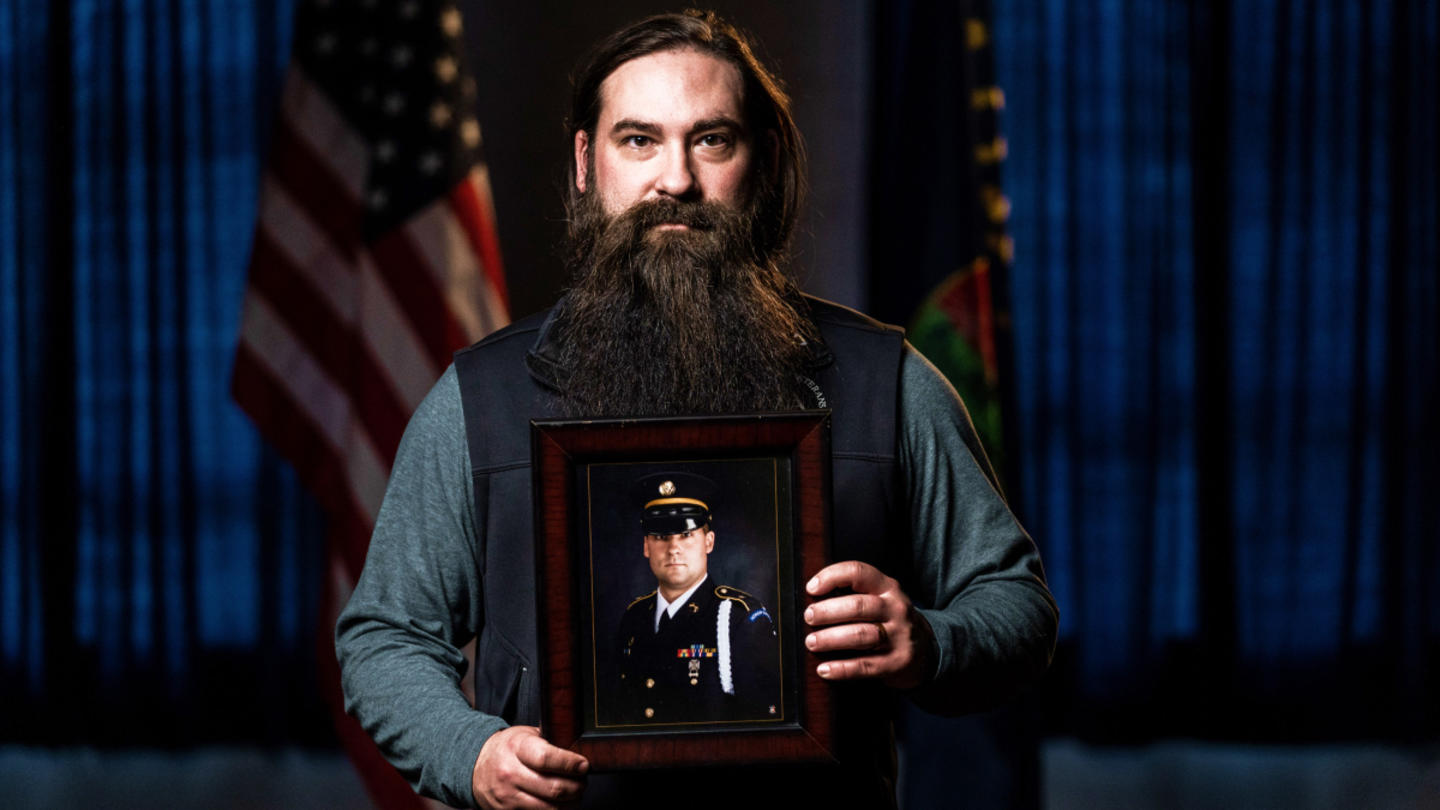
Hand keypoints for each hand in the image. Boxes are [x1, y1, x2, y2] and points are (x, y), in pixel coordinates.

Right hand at [471, 725, 587, 808]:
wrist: (475, 765)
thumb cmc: (507, 748)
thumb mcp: (525, 735)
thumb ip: (550, 740)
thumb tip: (579, 747)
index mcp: (516, 748)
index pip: (547, 759)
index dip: (570, 764)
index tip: (584, 765)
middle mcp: (510, 773)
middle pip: (553, 788)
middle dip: (576, 787)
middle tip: (583, 782)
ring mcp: (507, 796)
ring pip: (549, 808)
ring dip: (570, 803)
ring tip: (575, 794)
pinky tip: (560, 804)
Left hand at [803, 560, 935, 688]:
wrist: (925, 651)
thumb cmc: (888, 621)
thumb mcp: (880, 599)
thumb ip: (853, 594)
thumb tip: (809, 598)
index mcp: (887, 588)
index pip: (858, 573)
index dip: (832, 577)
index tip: (811, 588)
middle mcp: (896, 609)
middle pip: (857, 606)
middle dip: (827, 611)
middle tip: (808, 617)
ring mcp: (899, 636)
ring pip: (861, 635)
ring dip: (831, 639)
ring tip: (812, 642)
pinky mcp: (897, 663)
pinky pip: (865, 666)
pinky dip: (841, 668)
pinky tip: (824, 669)